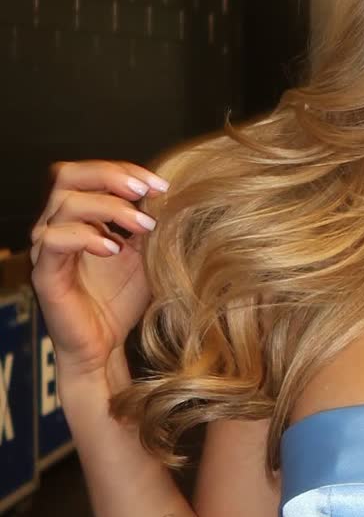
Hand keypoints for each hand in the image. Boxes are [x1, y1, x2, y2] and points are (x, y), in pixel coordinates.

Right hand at [29, 159, 169, 384]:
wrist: (105, 346)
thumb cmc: (121, 298)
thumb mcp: (145, 252)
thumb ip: (148, 221)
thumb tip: (168, 190)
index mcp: (79, 214)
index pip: (91, 172)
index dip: (125, 170)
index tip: (161, 184)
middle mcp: (57, 224)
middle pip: (68, 175)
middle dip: (110, 176)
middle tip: (145, 190)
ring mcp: (47, 247)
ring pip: (65, 204)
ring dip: (109, 208)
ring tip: (143, 226)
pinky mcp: (44, 273)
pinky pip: (54, 240)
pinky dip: (86, 237)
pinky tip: (113, 249)